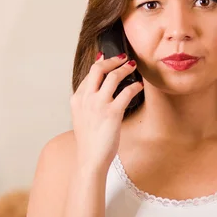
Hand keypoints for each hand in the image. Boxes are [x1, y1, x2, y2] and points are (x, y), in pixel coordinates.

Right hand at [70, 52, 143, 172]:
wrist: (90, 159)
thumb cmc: (89, 141)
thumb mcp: (82, 117)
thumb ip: (87, 102)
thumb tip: (99, 90)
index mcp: (77, 99)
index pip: (89, 74)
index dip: (100, 63)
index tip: (108, 57)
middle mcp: (86, 98)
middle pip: (98, 68)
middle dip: (112, 60)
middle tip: (123, 57)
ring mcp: (99, 104)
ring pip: (113, 76)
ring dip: (125, 68)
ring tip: (133, 66)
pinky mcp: (112, 112)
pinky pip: (127, 92)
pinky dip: (135, 86)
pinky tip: (139, 86)